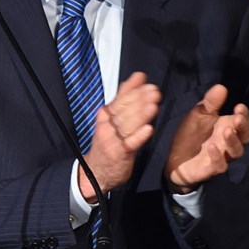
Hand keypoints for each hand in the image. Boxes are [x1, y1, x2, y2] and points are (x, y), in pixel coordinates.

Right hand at [82, 71, 160, 199]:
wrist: (95, 170)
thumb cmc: (108, 141)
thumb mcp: (112, 117)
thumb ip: (125, 97)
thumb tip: (138, 77)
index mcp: (106, 115)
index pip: (120, 99)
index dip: (133, 90)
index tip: (144, 81)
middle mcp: (107, 126)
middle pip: (124, 111)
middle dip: (139, 100)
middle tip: (153, 92)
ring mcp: (112, 140)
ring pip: (128, 126)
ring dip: (141, 115)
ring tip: (153, 106)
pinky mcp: (119, 155)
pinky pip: (130, 144)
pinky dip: (139, 136)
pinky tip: (148, 129)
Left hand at [165, 84, 248, 193]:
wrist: (175, 158)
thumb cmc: (192, 134)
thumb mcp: (199, 114)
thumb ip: (210, 103)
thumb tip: (221, 87)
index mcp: (228, 127)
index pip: (243, 121)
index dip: (245, 115)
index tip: (239, 106)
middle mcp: (229, 143)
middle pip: (245, 137)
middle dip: (243, 127)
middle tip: (238, 118)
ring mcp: (222, 156)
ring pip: (236, 152)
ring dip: (233, 141)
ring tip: (226, 131)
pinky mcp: (211, 169)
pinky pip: (220, 166)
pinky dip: (218, 158)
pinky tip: (212, 147)